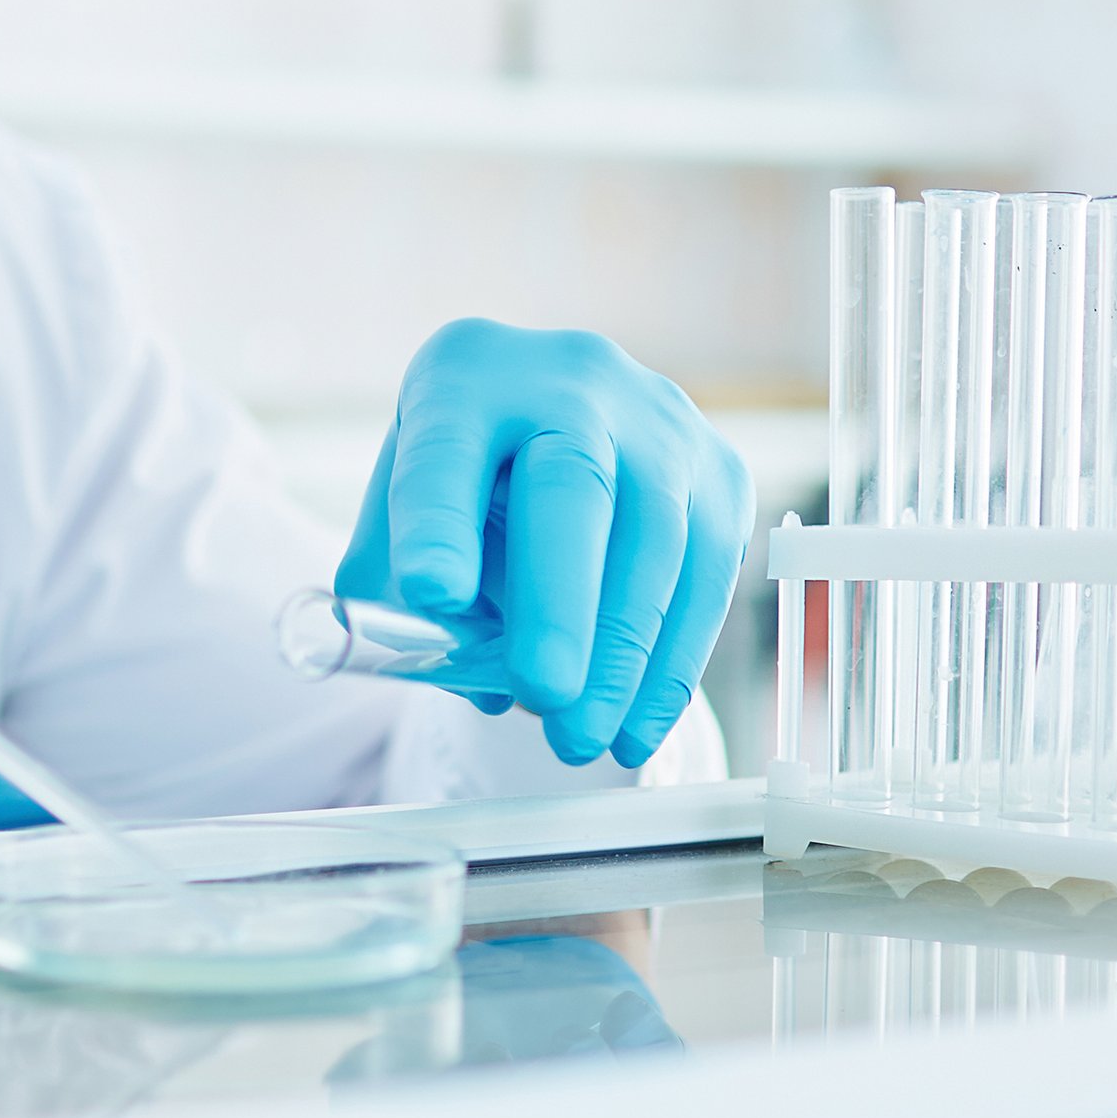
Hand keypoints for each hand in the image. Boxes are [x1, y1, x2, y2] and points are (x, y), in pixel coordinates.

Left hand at [334, 320, 749, 767]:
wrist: (554, 435)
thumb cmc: (463, 497)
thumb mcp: (397, 523)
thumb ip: (398, 595)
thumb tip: (465, 672)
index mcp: (465, 379)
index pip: (446, 448)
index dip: (439, 520)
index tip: (433, 592)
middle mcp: (571, 381)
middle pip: (574, 486)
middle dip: (561, 602)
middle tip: (543, 694)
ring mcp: (660, 423)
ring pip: (657, 539)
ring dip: (623, 657)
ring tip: (580, 737)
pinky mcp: (719, 475)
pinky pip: (707, 576)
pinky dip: (672, 665)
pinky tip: (636, 726)